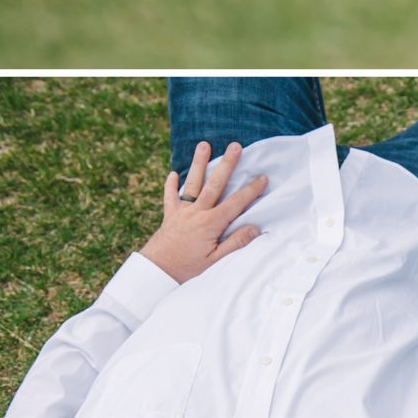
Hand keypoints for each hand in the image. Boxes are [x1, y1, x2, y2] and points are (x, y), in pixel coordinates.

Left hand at [142, 141, 267, 283]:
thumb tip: (255, 228)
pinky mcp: (169, 216)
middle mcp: (197, 212)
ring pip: (193, 183)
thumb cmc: (187, 269)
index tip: (262, 177)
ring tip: (204, 145)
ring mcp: (181, 212)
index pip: (236, 202)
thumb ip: (235, 243)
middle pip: (215, 184)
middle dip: (227, 164)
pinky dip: (171, 185)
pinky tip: (173, 174)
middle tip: (236, 146)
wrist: (155, 272)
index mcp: (211, 223)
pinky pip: (170, 197)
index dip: (251, 190)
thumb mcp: (215, 261)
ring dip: (199, 163)